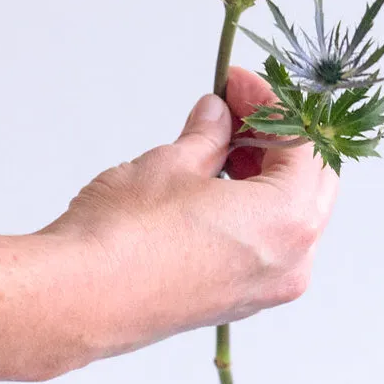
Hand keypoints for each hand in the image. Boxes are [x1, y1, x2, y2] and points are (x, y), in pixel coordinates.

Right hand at [41, 66, 338, 364]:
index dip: (271, 103)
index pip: (302, 143)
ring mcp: (266, 287)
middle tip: (236, 104)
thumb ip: (209, 135)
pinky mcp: (237, 299)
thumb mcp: (174, 163)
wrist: (76, 300)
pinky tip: (216, 178)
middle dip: (275, 133)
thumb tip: (218, 116)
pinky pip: (266, 240)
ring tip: (220, 136)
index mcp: (289, 220)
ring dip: (263, 167)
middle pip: (308, 177)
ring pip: (290, 210)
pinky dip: (252, 203)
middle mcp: (291, 260)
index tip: (237, 83)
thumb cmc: (125, 237)